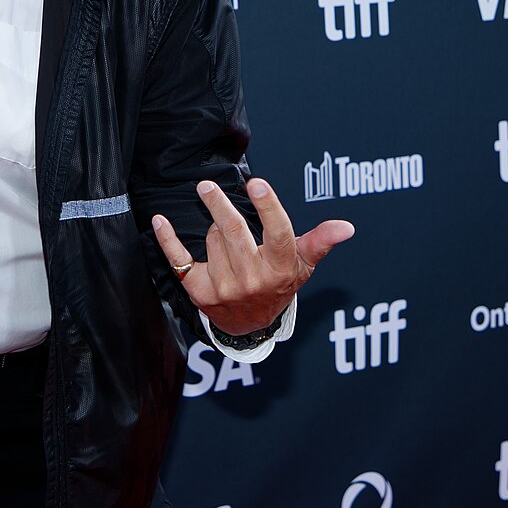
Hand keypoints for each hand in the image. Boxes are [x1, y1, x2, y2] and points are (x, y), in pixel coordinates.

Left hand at [151, 178, 353, 336]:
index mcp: (280, 269)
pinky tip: (160, 222)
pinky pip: (179, 260)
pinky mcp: (199, 291)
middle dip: (219, 206)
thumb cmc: (279, 284)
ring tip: (225, 232)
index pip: (277, 233)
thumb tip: (346, 227)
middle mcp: (252, 280)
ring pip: (212, 239)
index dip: (267, 207)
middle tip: (207, 185)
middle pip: (234, 232)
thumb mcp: (302, 264)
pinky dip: (167, 240)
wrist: (251, 324)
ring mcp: (224, 287)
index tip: (257, 184)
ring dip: (214, 226)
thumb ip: (320, 242)